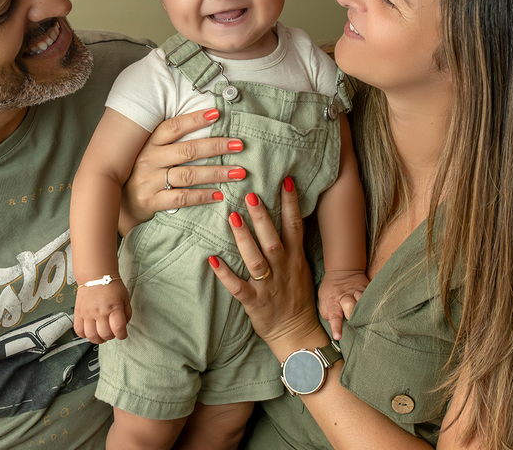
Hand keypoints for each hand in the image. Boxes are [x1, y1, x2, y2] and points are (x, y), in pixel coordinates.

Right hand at [74, 279, 131, 342]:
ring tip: (101, 334)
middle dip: (111, 336)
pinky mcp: (78, 313)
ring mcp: (88, 313)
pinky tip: (90, 330)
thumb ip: (126, 314)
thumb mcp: (125, 298)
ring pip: (91, 336)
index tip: (122, 334)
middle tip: (111, 332)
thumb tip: (122, 327)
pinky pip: (79, 331)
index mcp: (114, 307)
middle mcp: (100, 312)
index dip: (122, 335)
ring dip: (98, 339)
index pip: (118, 329)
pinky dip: (84, 335)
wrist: (95, 275)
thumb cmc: (112, 286)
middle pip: (105, 334)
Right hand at [119, 107, 244, 233]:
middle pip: (187, 150)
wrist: (118, 204)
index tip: (217, 113)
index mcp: (149, 143)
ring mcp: (149, 181)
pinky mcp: (152, 201)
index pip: (173, 127)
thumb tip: (204, 125)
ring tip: (238, 172)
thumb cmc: (140, 174)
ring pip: (189, 174)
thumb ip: (169, 142)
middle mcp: (148, 159)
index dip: (194, 119)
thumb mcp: (149, 153)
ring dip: (216, 172)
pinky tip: (220, 194)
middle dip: (216, 146)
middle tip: (239, 144)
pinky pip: (182, 197)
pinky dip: (202, 196)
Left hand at [208, 179, 327, 358]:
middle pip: (273, 240)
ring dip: (244, 239)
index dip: (290, 203)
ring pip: (256, 260)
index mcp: (295, 258)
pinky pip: (238, 287)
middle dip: (262, 218)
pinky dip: (225, 274)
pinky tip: (212, 260)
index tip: (285, 180)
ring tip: (232, 217)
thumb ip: (290, 242)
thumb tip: (284, 212)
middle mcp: (283, 269)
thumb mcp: (300, 265)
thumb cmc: (295, 295)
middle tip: (251, 195)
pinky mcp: (254, 302)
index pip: (294, 226)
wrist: (297, 332)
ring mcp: (269, 286)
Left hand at [318, 269, 368, 340]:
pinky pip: (372, 296)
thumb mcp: (323, 298)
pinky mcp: (367, 288)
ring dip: (365, 311)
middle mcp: (345, 296)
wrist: (343, 270)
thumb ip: (326, 313)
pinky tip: (379, 311)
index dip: (336, 326)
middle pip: (351, 307)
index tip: (338, 337)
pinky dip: (374, 304)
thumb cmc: (331, 288)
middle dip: (353, 317)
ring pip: (363, 301)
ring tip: (369, 321)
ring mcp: (357, 291)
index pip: (334, 315)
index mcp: (333, 300)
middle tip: (356, 326)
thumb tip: (332, 323)